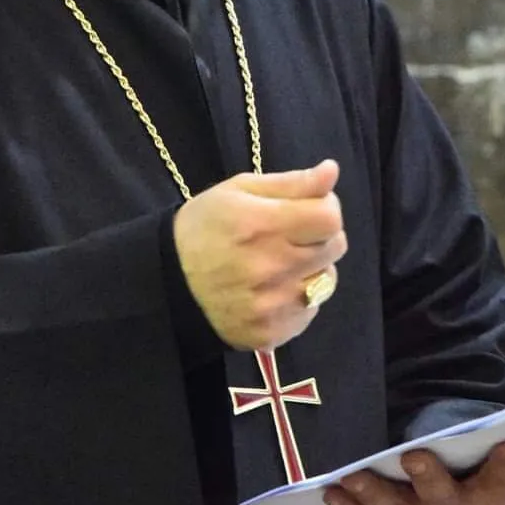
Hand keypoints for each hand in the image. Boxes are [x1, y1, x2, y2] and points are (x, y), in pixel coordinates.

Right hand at [173, 159, 346, 352]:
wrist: (169, 282)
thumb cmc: (205, 227)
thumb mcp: (239, 190)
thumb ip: (292, 183)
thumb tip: (331, 172)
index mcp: (261, 225)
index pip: (330, 218)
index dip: (326, 208)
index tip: (308, 209)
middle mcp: (269, 268)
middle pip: (335, 246)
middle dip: (320, 236)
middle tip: (290, 235)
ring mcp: (272, 305)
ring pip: (327, 280)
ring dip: (312, 268)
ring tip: (279, 263)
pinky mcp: (272, 332)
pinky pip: (310, 310)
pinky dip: (298, 297)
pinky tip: (272, 289)